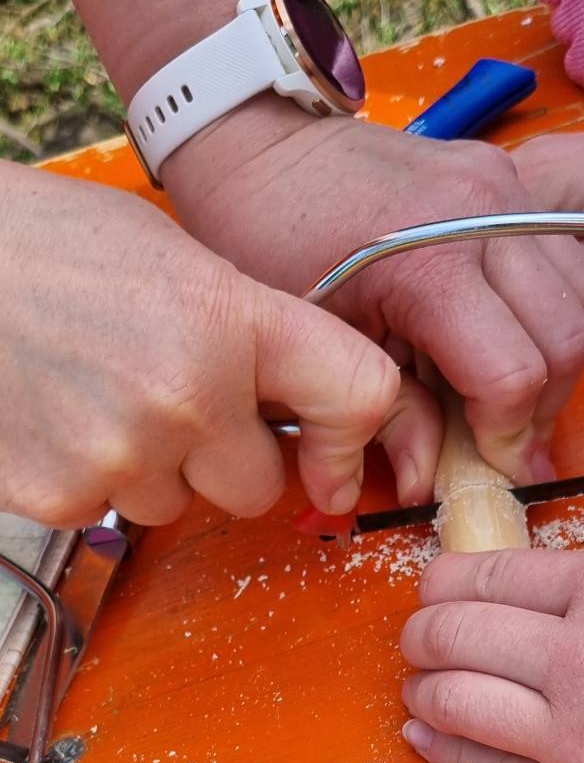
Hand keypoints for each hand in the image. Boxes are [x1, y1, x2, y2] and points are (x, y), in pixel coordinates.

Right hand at [0, 160, 399, 527]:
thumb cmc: (47, 247)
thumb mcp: (171, 258)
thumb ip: (248, 332)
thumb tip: (303, 408)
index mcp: (228, 318)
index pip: (356, 393)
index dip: (348, 436)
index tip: (328, 457)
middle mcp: (186, 396)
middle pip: (256, 486)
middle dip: (222, 457)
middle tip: (166, 398)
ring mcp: (120, 456)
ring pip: (177, 505)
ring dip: (149, 467)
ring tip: (90, 392)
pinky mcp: (61, 498)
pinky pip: (108, 515)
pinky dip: (86, 478)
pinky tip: (53, 415)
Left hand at [163, 105, 583, 512]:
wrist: (260, 144)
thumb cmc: (269, 241)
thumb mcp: (320, 344)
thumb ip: (386, 418)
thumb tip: (428, 486)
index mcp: (428, 261)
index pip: (514, 372)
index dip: (508, 436)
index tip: (489, 465)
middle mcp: (484, 212)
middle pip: (566, 339)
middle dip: (541, 407)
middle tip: (504, 441)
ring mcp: (504, 184)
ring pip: (582, 297)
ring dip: (554, 358)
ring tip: (505, 391)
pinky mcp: (505, 174)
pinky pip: (563, 256)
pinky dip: (547, 309)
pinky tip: (500, 335)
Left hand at [400, 547, 583, 762]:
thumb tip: (528, 602)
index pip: (484, 577)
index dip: (443, 586)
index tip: (434, 594)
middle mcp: (579, 661)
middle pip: (453, 637)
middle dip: (421, 636)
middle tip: (418, 642)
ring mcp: (578, 743)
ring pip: (453, 706)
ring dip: (422, 691)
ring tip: (420, 689)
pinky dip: (443, 750)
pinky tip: (427, 738)